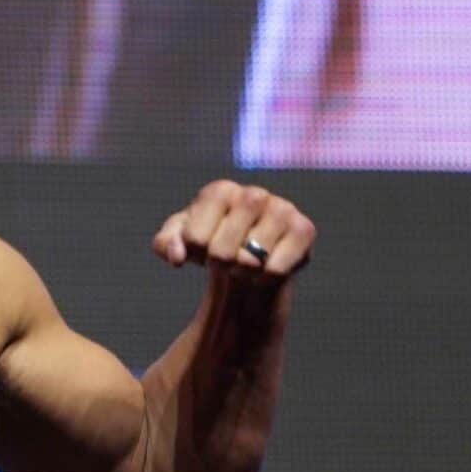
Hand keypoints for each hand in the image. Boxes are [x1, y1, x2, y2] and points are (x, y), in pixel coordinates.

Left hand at [150, 181, 314, 279]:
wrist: (251, 257)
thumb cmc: (210, 243)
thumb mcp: (179, 242)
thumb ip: (167, 244)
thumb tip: (177, 257)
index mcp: (219, 191)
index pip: (194, 238)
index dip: (194, 254)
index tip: (201, 250)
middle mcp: (253, 194)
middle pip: (221, 252)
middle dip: (218, 266)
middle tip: (225, 262)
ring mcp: (281, 209)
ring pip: (250, 262)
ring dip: (243, 274)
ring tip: (245, 264)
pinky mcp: (304, 229)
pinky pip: (276, 269)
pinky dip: (265, 280)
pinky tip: (264, 270)